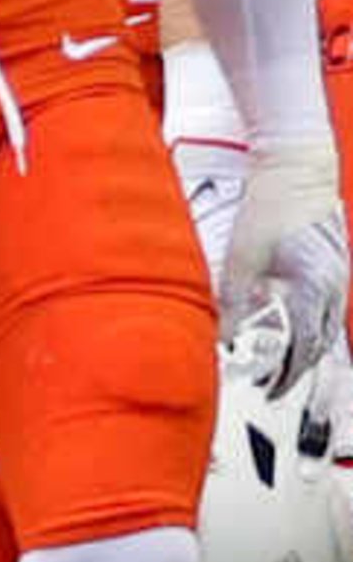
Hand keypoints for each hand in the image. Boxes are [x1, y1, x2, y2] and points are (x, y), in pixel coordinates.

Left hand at [222, 142, 350, 396]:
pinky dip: (315, 327)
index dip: (288, 375)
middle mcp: (336, 287)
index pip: (306, 348)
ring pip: (330, 327)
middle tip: (274, 389)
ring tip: (283, 367)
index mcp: (316, 288)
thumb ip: (234, 300)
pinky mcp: (337, 265)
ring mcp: (341, 276)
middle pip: (322, 344)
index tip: (270, 392)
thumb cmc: (268, 208)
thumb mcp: (242, 256)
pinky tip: (297, 330)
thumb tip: (221, 337)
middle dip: (299, 371)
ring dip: (309, 350)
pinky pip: (329, 308)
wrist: (297, 168)